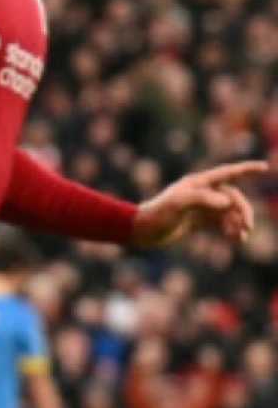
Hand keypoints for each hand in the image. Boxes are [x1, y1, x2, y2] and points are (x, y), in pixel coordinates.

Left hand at [132, 160, 266, 247]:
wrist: (144, 230)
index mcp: (198, 183)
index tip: (265, 167)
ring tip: (240, 237)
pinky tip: (236, 240)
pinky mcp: (200, 220)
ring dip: (239, 223)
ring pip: (230, 212)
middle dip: (244, 211)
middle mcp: (202, 192)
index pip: (227, 173)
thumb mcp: (177, 205)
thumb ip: (202, 199)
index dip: (246, 169)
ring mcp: (202, 206)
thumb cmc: (158, 214)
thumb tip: (226, 201)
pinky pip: (223, 222)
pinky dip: (232, 229)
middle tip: (248, 227)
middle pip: (233, 197)